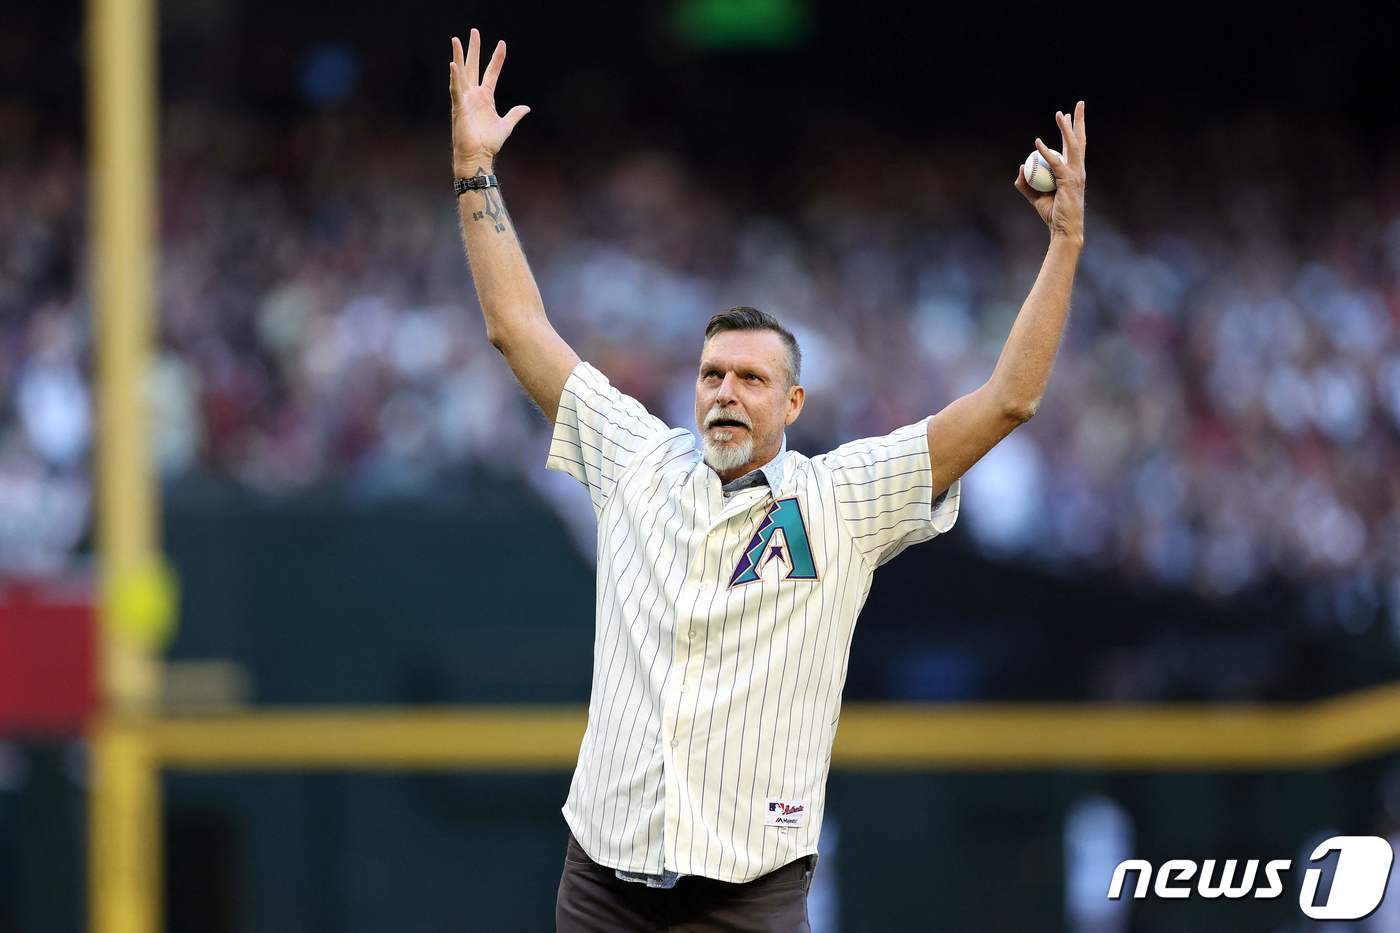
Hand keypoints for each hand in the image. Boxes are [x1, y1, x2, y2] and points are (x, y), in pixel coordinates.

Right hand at [449, 29, 529, 172]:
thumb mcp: (506, 126)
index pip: (492, 73)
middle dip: (473, 49)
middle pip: (473, 67)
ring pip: (461, 73)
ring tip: (457, 40)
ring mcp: (465, 100)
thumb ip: (515, 114)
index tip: (502, 44)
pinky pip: (455, 90)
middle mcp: (473, 95)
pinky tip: (453, 64)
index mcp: (485, 98)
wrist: (478, 156)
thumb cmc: (488, 143)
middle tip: (474, 31)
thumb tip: (526, 107)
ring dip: (459, 57)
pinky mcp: (458, 107)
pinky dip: (454, 78)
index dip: (497, 58)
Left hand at [1014, 101, 1085, 243]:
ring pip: (1072, 147)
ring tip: (1060, 115)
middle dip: (1079, 121)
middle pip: (1080, 141)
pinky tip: (1037, 144)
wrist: (1063, 231)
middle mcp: (1078, 171)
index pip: (1075, 147)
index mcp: (1074, 172)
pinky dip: (1046, 153)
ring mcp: (1076, 175)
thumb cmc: (1053, 216)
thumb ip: (1026, 184)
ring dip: (1066, 129)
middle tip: (1079, 104)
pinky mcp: (1069, 182)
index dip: (1073, 130)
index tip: (1068, 115)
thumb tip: (1020, 168)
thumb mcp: (1036, 197)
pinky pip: (1056, 164)